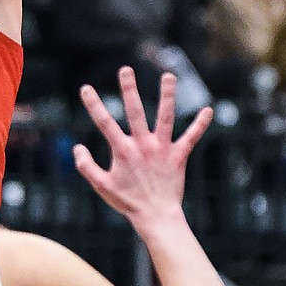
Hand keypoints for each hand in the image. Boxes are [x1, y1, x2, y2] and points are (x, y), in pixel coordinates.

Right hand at [74, 67, 212, 226]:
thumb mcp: (101, 185)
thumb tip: (77, 147)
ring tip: (168, 76)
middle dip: (129, 89)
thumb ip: (86, 166)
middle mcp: (142, 145)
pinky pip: (191, 137)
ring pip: (165, 117)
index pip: (104, 123)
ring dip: (167, 96)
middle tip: (126, 69)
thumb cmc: (128, 201)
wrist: (157, 216)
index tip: (86, 88)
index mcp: (122, 150)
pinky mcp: (178, 156)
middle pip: (135, 112)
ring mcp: (162, 149)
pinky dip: (200, 124)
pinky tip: (208, 110)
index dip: (94, 104)